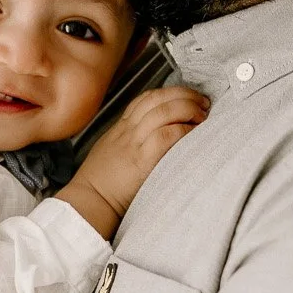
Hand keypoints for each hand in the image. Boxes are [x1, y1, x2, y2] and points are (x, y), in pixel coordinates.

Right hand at [58, 86, 209, 237]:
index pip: (146, 98)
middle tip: (203, 101)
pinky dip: (183, 129)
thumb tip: (154, 137)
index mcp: (121, 128)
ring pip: (164, 111)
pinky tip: (194, 132)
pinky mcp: (142, 159)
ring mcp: (134, 143)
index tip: (186, 96)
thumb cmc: (101, 182)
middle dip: (185, 95)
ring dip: (188, 108)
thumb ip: (130, 141)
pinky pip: (166, 135)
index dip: (170, 92)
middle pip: (158, 98)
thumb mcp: (111, 151)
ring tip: (203, 114)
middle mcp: (128, 130)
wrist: (90, 199)